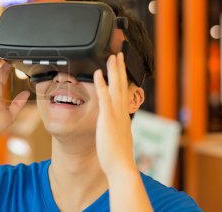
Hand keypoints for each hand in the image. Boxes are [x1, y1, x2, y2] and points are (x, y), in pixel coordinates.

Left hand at [94, 52, 136, 175]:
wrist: (121, 166)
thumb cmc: (118, 156)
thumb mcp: (119, 138)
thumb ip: (117, 129)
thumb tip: (117, 127)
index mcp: (123, 115)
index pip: (123, 92)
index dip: (123, 78)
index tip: (122, 67)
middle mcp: (121, 111)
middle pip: (122, 85)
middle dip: (120, 68)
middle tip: (119, 54)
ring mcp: (115, 114)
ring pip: (116, 86)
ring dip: (114, 70)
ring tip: (112, 56)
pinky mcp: (107, 118)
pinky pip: (104, 97)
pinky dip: (101, 83)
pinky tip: (98, 73)